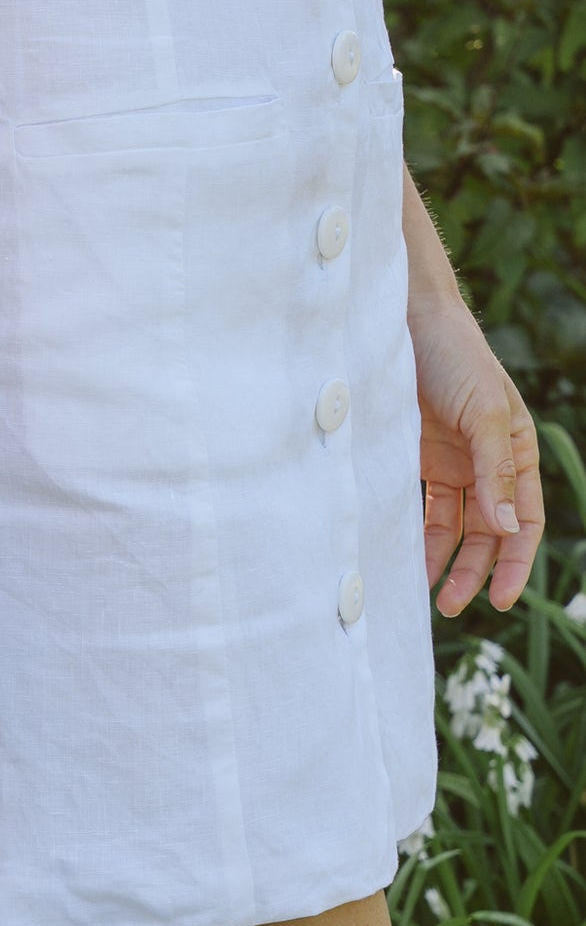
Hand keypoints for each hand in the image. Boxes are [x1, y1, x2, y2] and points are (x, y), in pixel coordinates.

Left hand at [409, 290, 543, 612]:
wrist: (403, 319)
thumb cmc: (455, 357)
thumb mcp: (482, 411)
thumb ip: (493, 469)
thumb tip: (505, 527)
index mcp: (515, 452)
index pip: (523, 521)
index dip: (515, 562)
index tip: (500, 601)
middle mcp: (485, 462)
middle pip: (487, 531)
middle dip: (473, 570)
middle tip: (450, 605)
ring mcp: (450, 460)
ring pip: (451, 524)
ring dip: (440, 558)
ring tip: (423, 590)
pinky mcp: (414, 456)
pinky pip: (419, 504)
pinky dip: (415, 531)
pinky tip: (402, 554)